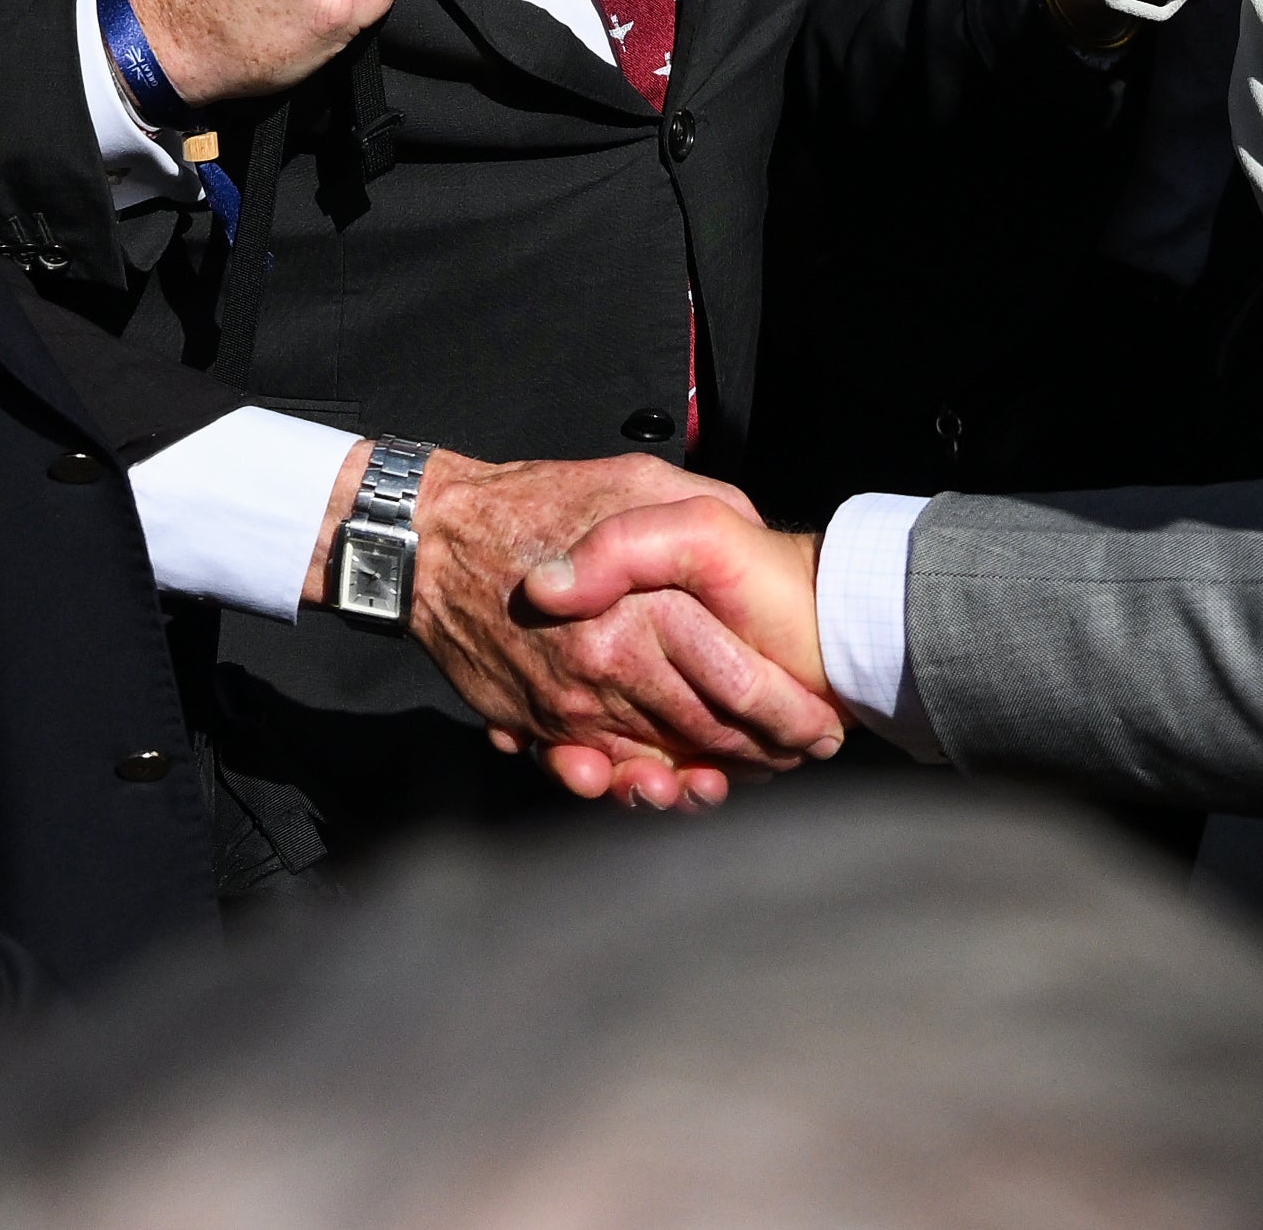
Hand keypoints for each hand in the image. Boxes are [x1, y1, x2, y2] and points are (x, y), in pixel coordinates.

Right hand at [517, 493, 837, 806]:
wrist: (437, 539)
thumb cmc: (538, 502)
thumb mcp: (636, 480)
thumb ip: (704, 506)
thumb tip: (755, 536)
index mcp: (649, 609)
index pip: (740, 683)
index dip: (790, 714)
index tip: (824, 727)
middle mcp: (611, 666)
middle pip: (707, 736)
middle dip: (762, 757)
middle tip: (799, 758)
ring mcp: (572, 704)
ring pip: (658, 764)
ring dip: (706, 777)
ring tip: (747, 772)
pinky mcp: (540, 722)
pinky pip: (600, 771)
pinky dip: (637, 782)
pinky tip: (667, 778)